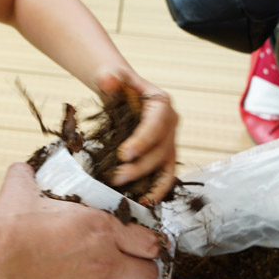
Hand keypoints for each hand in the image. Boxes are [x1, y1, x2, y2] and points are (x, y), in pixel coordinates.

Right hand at [0, 163, 161, 278]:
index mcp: (101, 229)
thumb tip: (22, 168)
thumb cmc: (11, 226)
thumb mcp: (22, 191)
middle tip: (127, 269)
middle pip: (148, 275)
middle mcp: (104, 262)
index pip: (149, 241)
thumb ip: (28, 177)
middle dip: (141, 272)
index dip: (148, 244)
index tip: (142, 245)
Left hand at [98, 70, 177, 201]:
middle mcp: (171, 123)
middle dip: (139, 166)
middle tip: (115, 177)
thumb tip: (107, 82)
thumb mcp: (111, 76)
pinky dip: (157, 191)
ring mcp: (169, 141)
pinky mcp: (163, 155)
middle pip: (160, 150)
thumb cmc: (115, 84)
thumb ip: (109, 78)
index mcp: (162, 104)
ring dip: (151, 184)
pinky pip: (165, 176)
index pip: (156, 125)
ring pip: (166, 167)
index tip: (124, 154)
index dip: (143, 141)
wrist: (120, 92)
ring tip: (133, 198)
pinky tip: (143, 202)